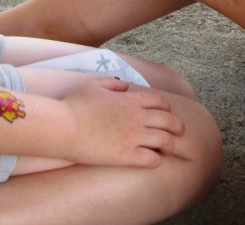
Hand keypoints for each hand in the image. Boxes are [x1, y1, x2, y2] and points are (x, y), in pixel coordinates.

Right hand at [63, 79, 184, 167]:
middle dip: (177, 125)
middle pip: (167, 120)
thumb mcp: (93, 85)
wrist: (65, 126)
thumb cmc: (75, 105)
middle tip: (180, 131)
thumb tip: (125, 85)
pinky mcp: (126, 155)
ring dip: (170, 144)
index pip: (158, 101)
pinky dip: (156, 160)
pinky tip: (154, 161)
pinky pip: (151, 159)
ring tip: (171, 148)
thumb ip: (112, 83)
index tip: (167, 111)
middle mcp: (136, 117)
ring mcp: (133, 137)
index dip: (166, 106)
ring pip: (164, 140)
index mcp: (129, 100)